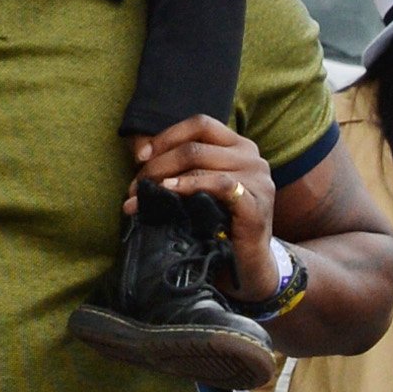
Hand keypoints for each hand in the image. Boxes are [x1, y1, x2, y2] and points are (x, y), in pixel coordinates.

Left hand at [134, 114, 281, 302]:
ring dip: (164, 177)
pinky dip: (189, 185)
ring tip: (143, 196)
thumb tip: (141, 155)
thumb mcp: (201, 189)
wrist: (248, 266)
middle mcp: (252, 156)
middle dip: (157, 164)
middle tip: (135, 187)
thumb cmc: (220, 226)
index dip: (167, 137)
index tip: (140, 157)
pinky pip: (219, 184)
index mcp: (239, 147)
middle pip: (194, 146)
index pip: (200, 125)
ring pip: (201, 162)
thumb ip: (181, 167)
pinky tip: (170, 191)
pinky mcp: (255, 203)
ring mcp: (258, 179)